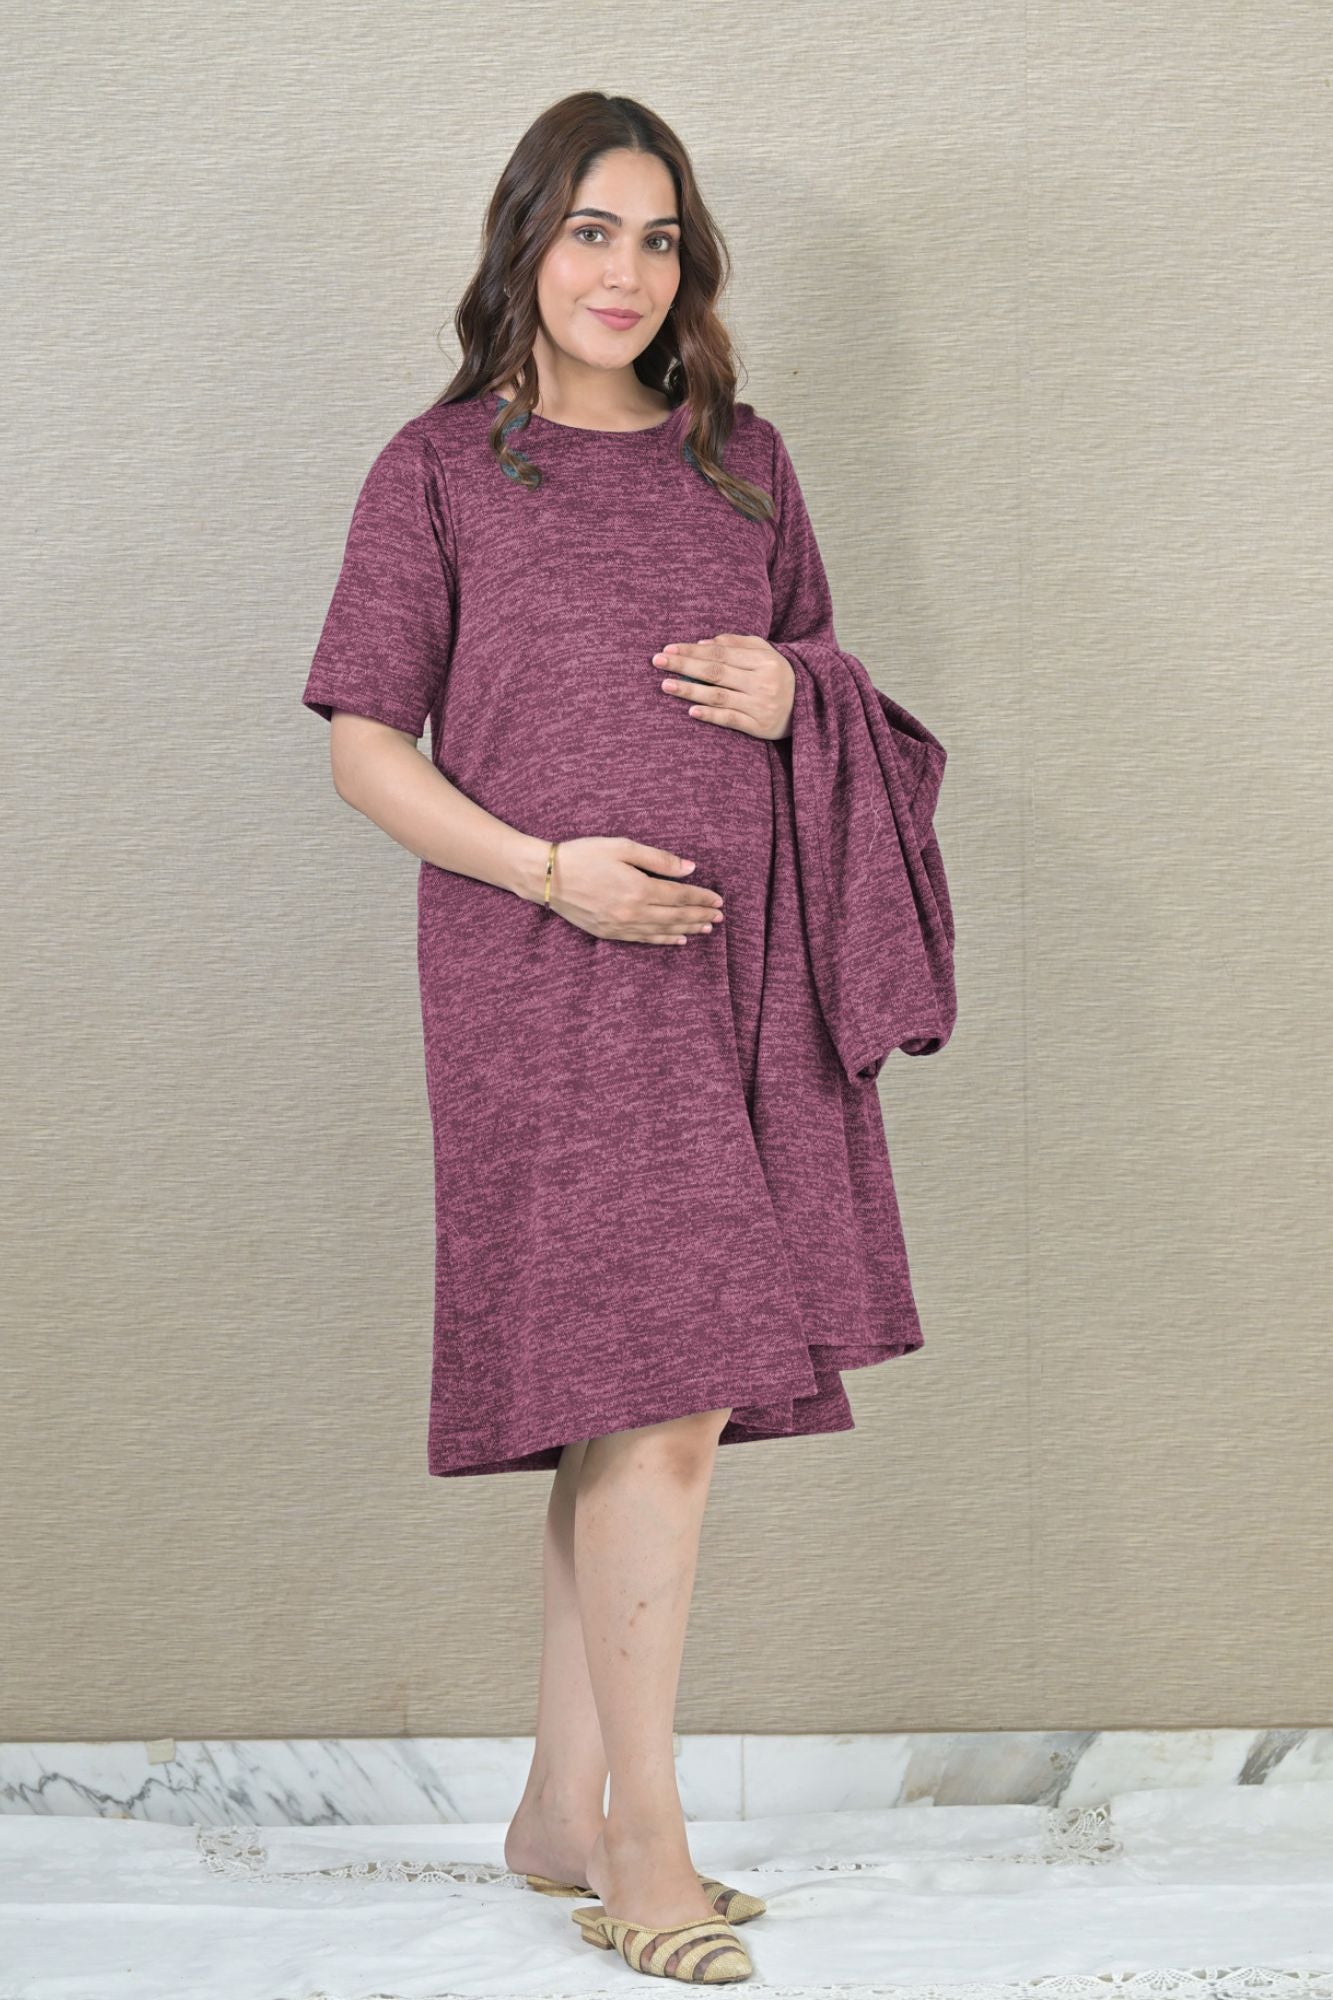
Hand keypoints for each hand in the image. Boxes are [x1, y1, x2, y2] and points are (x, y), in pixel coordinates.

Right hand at [538, 836, 724, 945]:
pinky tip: (678, 940)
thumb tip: (690, 868)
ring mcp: (621, 925)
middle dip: (700, 915)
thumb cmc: (584, 855)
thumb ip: (658, 859)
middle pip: (676, 916)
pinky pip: (644, 939)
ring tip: (706, 928)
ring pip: (663, 930)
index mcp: (639, 888)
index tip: (718, 899)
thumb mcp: (622, 847)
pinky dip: (664, 940)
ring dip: (687, 929)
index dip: (701, 898)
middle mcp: (633, 911)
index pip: (680, 895)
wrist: (546, 877)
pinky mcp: (609, 933)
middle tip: (719, 917)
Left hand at [651, 634, 794, 740]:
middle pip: (716, 672)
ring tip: (665, 685)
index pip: (721, 652)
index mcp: (764, 660)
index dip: (693, 650)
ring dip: (690, 690)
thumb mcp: (766, 653)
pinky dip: (711, 715)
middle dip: (685, 665)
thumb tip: (702, 642)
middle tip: (657, 661)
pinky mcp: (759, 727)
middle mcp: (762, 682)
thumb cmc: (778, 676)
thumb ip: (737, 644)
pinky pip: (731, 720)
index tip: (669, 648)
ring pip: (719, 696)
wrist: (809, 707)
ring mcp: (760, 706)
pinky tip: (691, 711)